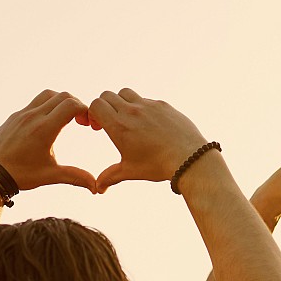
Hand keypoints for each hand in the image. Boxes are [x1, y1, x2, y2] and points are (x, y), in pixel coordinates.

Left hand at [0, 90, 95, 192]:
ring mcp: (22, 114)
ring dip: (61, 102)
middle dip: (77, 105)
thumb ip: (75, 177)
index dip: (85, 111)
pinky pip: (34, 102)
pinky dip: (46, 106)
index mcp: (44, 128)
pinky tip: (47, 124)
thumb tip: (96, 187)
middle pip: (63, 96)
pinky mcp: (14, 116)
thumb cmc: (20, 175)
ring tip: (65, 120)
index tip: (88, 125)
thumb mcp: (50, 176)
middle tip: (80, 122)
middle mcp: (33, 116)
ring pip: (48, 95)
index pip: (72, 105)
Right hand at [87, 89, 206, 192]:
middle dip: (104, 107)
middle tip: (110, 122)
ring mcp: (148, 105)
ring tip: (128, 119)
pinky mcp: (163, 105)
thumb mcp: (130, 171)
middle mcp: (132, 111)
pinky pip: (146, 99)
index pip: (96, 105)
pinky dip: (141, 107)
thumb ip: (110, 176)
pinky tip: (148, 124)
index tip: (98, 127)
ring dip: (121, 102)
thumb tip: (98, 188)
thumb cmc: (157, 165)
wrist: (188, 158)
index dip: (93, 114)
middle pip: (107, 95)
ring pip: (126, 93)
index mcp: (119, 126)